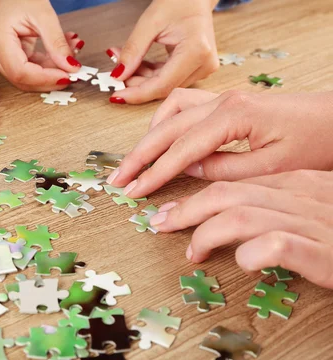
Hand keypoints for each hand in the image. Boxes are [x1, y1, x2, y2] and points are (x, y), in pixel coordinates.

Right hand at [0, 0, 84, 90]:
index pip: (20, 72)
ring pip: (28, 77)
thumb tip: (70, 67)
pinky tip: (60, 53)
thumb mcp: (44, 15)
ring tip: (70, 52)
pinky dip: (48, 65)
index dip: (45, 78)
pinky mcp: (5, 59)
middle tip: (73, 69)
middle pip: (23, 79)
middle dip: (51, 77)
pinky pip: (29, 70)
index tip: (68, 76)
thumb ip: (57, 43)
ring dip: (52, 71)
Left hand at [107, 0, 218, 103]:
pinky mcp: (198, 69)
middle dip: (135, 83)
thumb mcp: (149, 23)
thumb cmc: (178, 2)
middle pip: (163, 87)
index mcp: (196, 50)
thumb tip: (117, 75)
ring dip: (141, 78)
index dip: (137, 93)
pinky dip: (150, 74)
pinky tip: (138, 64)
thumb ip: (133, 51)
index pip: (162, 85)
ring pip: (164, 86)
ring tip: (124, 60)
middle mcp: (204, 64)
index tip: (116, 95)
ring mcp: (203, 68)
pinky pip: (169, 79)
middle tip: (115, 71)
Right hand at [107, 89, 332, 197]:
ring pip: (170, 112)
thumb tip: (187, 170)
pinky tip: (161, 139)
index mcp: (232, 116)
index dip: (154, 173)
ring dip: (148, 137)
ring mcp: (223, 98)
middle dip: (138, 156)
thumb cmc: (317, 141)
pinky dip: (165, 123)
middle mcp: (222, 101)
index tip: (132, 191)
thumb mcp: (271, 167)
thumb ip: (223, 169)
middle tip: (117, 179)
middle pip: (165, 128)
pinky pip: (183, 106)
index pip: (180, 150)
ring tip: (136, 163)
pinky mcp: (226, 102)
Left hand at [147, 170, 332, 287]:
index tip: (168, 211)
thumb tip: (227, 214)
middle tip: (159, 225)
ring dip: (205, 233)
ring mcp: (312, 222)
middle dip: (185, 209)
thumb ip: (274, 206)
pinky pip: (277, 245)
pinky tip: (241, 262)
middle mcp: (299, 197)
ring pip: (241, 215)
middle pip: (226, 193)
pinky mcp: (323, 251)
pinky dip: (252, 252)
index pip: (234, 181)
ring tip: (190, 252)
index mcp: (295, 184)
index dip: (194, 196)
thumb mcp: (310, 211)